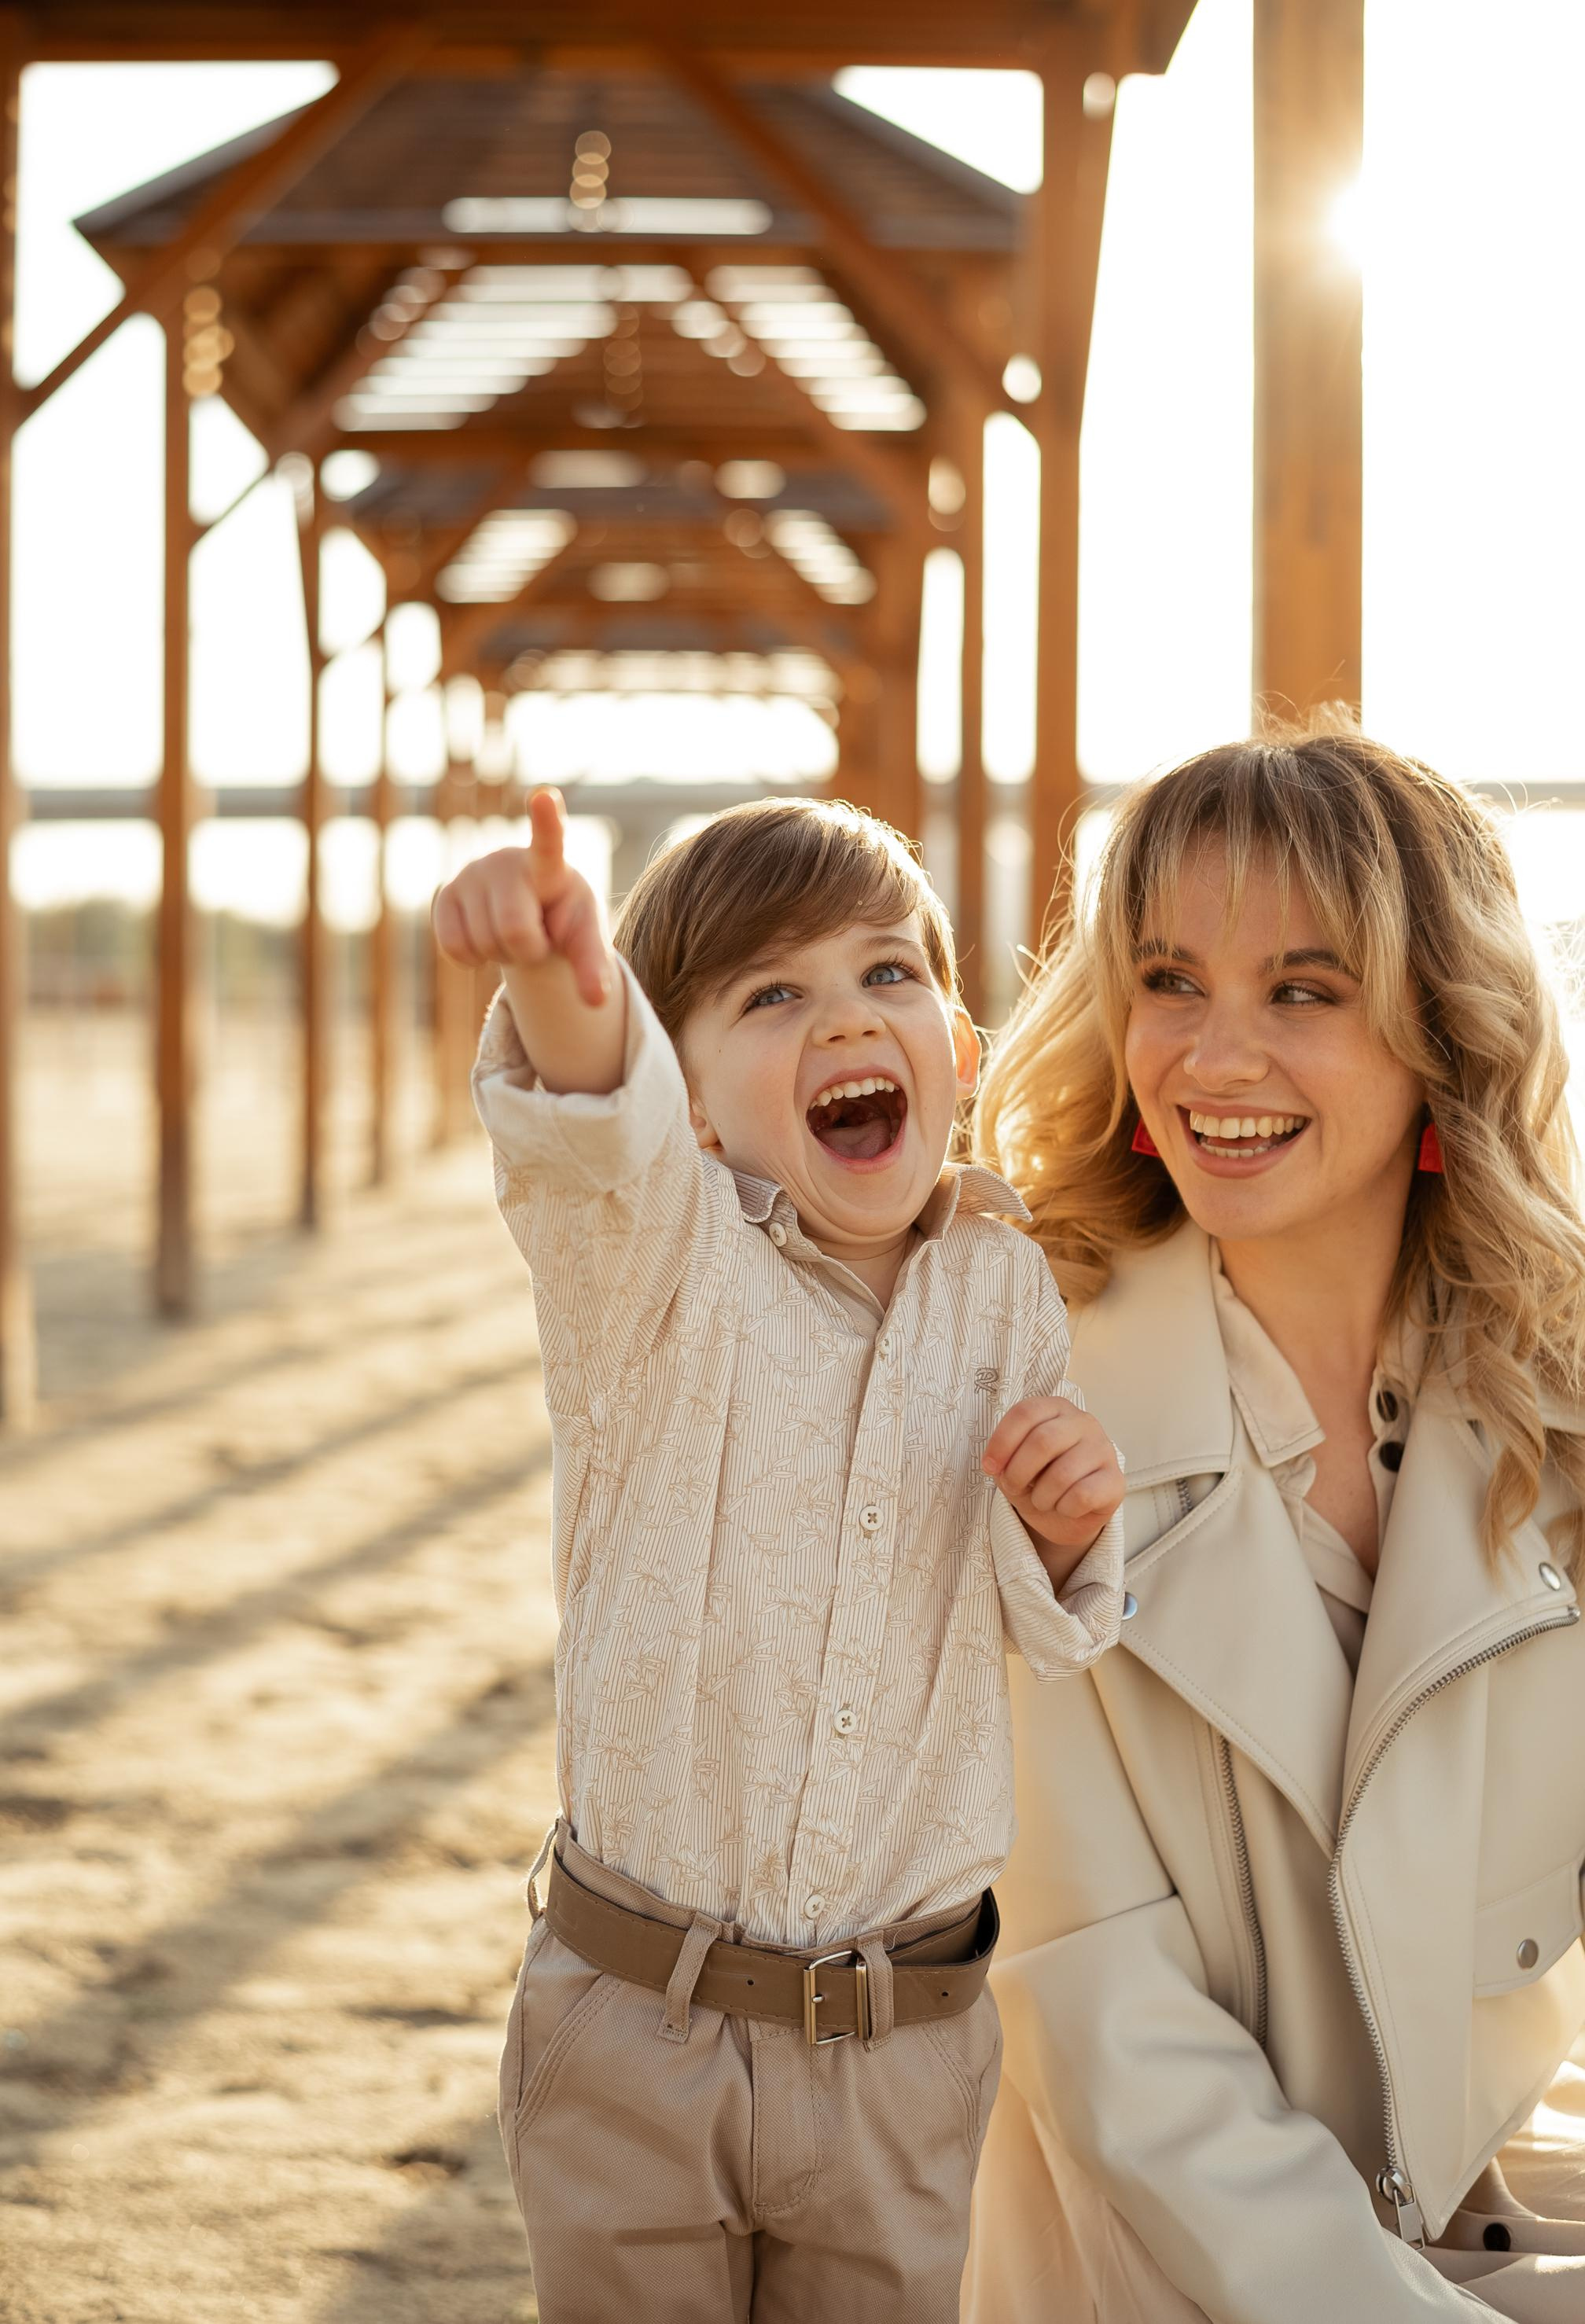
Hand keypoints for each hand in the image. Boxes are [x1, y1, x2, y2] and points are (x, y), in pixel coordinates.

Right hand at [432, 788, 610, 1007]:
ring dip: (499, 954)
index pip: (550, 839)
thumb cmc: (562, 918)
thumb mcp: (584, 938)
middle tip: (534, 936)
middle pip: (514, 931)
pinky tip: (485, 938)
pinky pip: (454, 946)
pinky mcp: (444, 895)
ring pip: (481, 943)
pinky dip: (473, 958)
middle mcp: (505, 861)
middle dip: (528, 950)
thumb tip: (598, 1003)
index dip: (546, 820)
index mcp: (549, 864)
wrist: (528, 909)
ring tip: (510, 931)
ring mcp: (471, 874)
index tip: (545, 796)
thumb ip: (593, 967)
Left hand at [983, 1396, 1124, 1586]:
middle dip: (1018, 1472)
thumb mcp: (1013, 1466)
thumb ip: (1004, 1459)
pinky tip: (1065, 1507)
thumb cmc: (1038, 1481)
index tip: (989, 1467)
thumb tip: (996, 1466)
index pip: (1025, 1413)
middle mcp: (1083, 1422)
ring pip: (1062, 1473)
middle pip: (1043, 1441)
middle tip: (1014, 1487)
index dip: (1001, 1442)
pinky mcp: (1116, 1480)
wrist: (1065, 1515)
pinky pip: (1082, 1496)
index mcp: (1055, 1408)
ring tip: (1042, 1500)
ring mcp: (1103, 1449)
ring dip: (1041, 1497)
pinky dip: (1064, 1508)